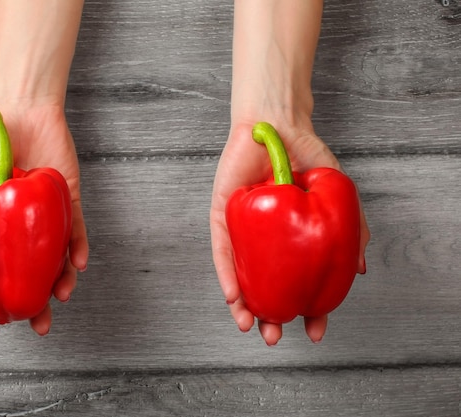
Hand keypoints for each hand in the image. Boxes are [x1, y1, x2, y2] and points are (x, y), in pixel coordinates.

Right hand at [0, 102, 88, 334]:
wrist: (18, 107)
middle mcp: (15, 228)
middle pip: (20, 274)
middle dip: (26, 304)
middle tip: (32, 325)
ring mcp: (42, 218)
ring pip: (51, 260)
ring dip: (57, 283)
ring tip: (57, 300)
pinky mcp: (66, 202)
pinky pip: (75, 230)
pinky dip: (78, 248)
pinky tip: (77, 265)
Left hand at [210, 122, 369, 345]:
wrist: (279, 124)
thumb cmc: (305, 155)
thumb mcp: (336, 195)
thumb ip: (350, 229)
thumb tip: (356, 270)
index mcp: (289, 237)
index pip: (297, 281)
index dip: (306, 310)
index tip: (314, 331)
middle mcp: (263, 239)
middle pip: (264, 285)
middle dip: (268, 316)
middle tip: (274, 337)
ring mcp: (241, 229)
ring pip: (239, 274)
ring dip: (243, 303)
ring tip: (250, 324)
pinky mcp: (221, 215)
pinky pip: (222, 249)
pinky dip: (227, 274)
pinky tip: (233, 296)